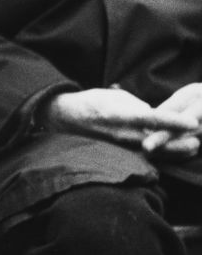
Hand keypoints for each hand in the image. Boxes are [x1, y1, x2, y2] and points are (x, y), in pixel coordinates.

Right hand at [44, 87, 198, 151]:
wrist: (66, 119)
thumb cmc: (93, 103)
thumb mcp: (115, 97)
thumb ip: (138, 106)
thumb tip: (157, 115)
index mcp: (118, 115)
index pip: (151, 119)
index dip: (173, 121)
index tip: (192, 121)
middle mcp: (119, 135)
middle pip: (156, 141)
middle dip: (179, 142)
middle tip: (198, 141)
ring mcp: (119, 148)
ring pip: (153, 152)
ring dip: (175, 151)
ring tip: (194, 147)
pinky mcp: (119, 155)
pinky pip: (144, 158)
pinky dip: (163, 156)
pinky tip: (177, 154)